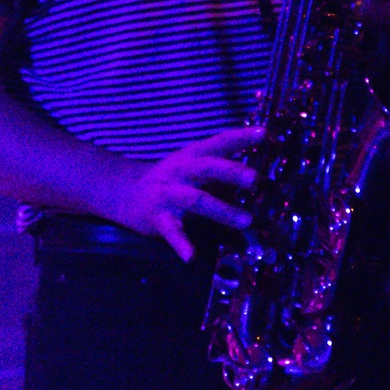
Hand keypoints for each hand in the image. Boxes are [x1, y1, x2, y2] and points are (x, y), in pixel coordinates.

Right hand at [105, 125, 263, 261]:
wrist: (126, 193)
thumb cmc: (174, 181)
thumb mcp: (196, 169)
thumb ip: (225, 173)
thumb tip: (264, 181)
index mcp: (193, 156)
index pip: (219, 142)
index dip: (241, 137)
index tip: (264, 133)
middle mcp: (181, 171)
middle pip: (207, 167)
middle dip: (231, 171)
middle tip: (255, 179)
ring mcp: (168, 193)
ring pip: (196, 200)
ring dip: (222, 210)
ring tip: (247, 222)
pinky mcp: (157, 217)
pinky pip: (171, 231)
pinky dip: (181, 244)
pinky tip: (191, 256)